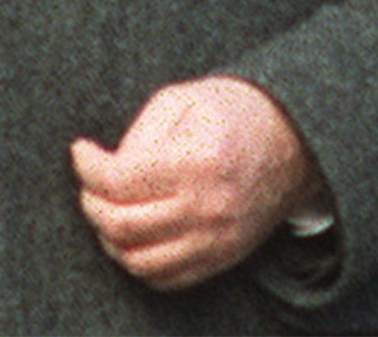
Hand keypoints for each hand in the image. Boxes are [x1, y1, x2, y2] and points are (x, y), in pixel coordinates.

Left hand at [71, 76, 321, 290]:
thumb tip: (102, 170)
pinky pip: (165, 279)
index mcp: (199, 160)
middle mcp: (209, 206)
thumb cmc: (235, 111)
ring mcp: (218, 239)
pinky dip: (137, 263)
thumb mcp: (186, 98)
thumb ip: (139, 132)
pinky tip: (134, 235)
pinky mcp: (223, 258)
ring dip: (109, 239)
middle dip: (91, 203)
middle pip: (121, 225)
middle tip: (91, 184)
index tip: (82, 152)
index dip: (87, 167)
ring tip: (109, 210)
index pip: (119, 180)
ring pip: (137, 261)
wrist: (295, 141)